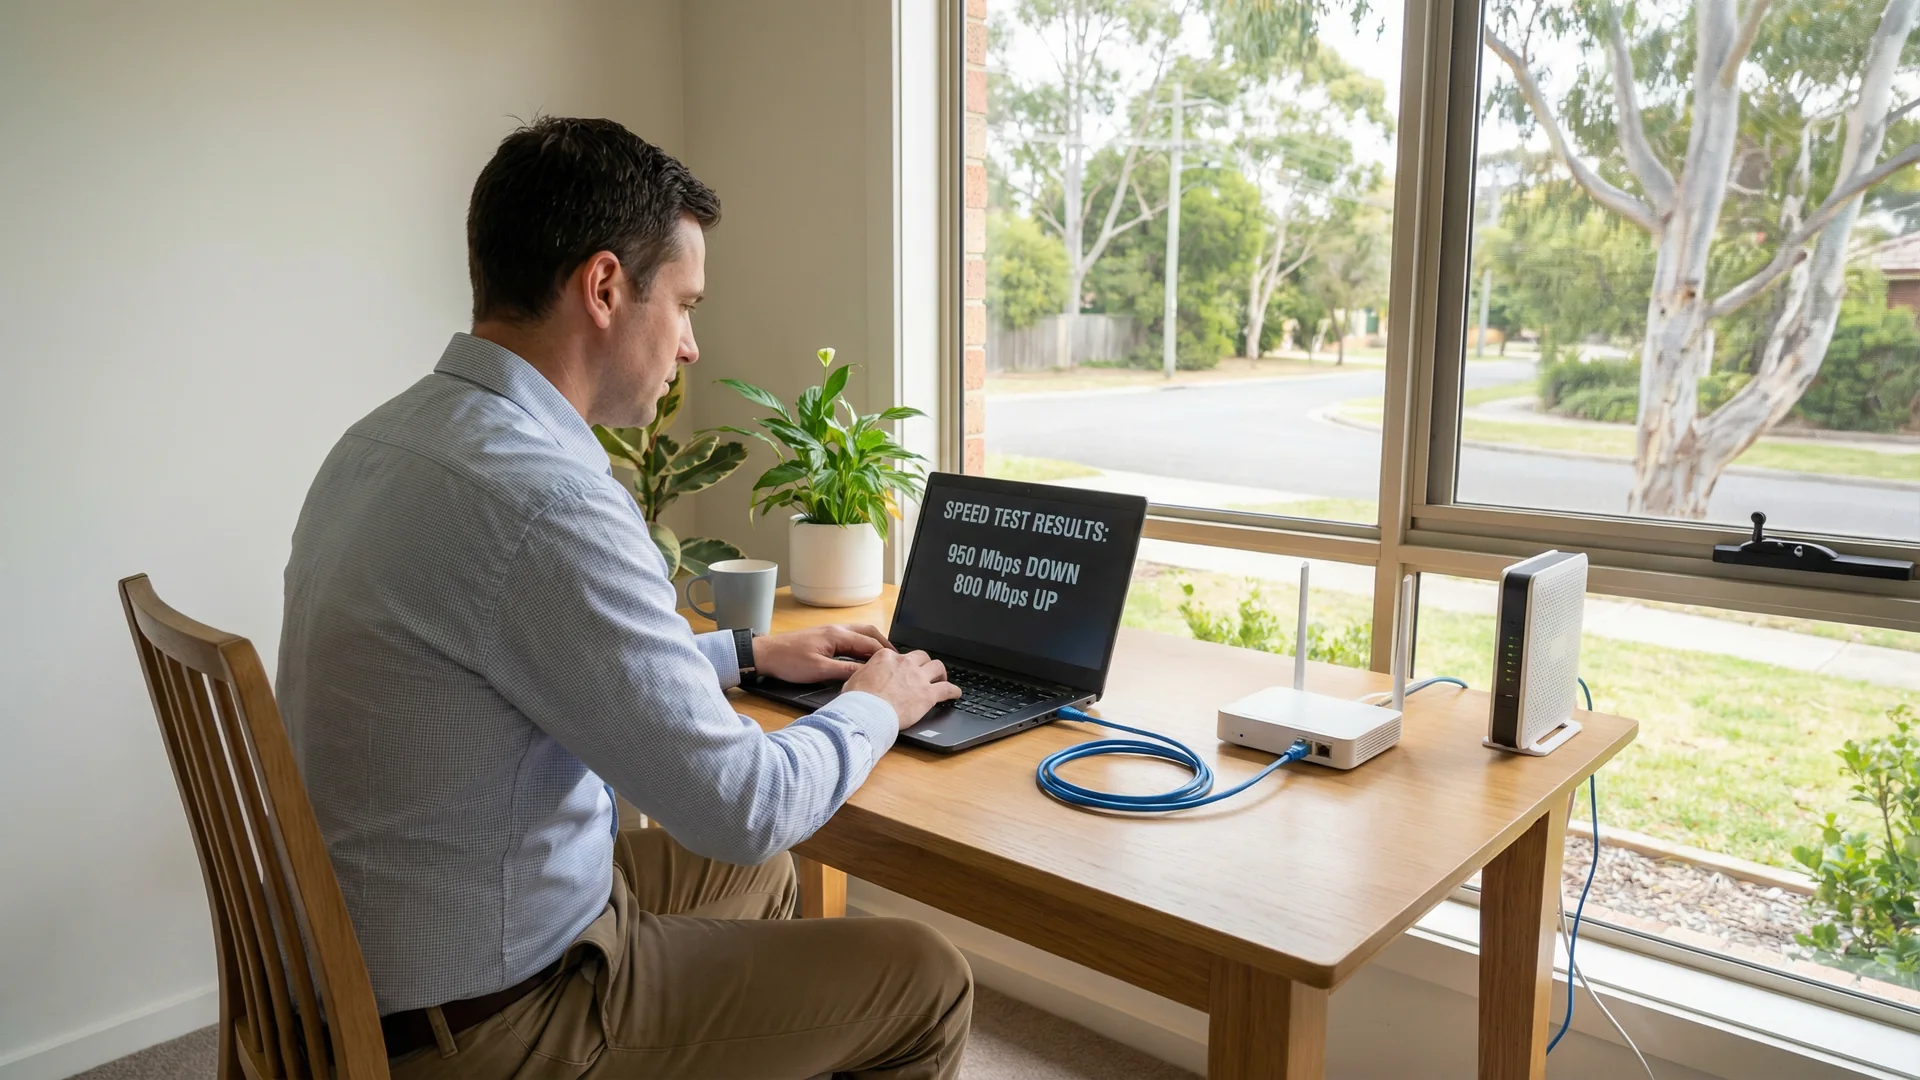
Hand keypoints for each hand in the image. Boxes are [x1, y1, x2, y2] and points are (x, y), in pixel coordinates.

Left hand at [750, 624, 892, 683]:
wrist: (765, 654)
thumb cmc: (788, 661)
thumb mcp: (819, 670)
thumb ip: (844, 671)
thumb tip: (865, 675)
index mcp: (838, 635)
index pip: (870, 643)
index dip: (885, 654)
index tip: (897, 664)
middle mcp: (836, 629)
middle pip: (868, 633)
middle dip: (884, 644)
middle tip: (896, 658)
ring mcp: (830, 632)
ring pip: (859, 634)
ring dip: (873, 644)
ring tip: (883, 658)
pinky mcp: (824, 638)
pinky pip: (850, 639)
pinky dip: (861, 646)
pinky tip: (862, 657)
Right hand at [843, 649, 962, 729]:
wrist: (867, 712)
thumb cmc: (857, 700)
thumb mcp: (854, 680)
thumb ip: (865, 674)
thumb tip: (864, 676)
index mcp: (886, 657)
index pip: (899, 655)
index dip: (903, 664)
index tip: (903, 670)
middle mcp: (905, 663)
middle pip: (922, 656)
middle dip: (925, 663)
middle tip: (925, 672)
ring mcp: (918, 678)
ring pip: (938, 666)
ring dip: (940, 673)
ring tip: (942, 679)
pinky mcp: (928, 694)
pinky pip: (947, 689)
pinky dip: (954, 691)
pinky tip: (956, 694)